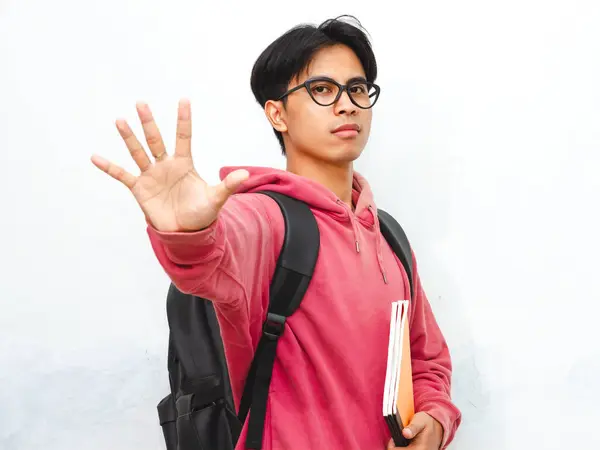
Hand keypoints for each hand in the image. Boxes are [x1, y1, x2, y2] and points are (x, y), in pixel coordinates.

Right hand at [91, 99, 248, 231]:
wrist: (186, 232)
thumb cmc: (202, 213)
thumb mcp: (216, 198)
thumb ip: (228, 185)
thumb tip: (244, 174)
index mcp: (184, 163)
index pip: (183, 137)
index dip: (183, 120)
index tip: (184, 100)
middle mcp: (166, 165)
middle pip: (156, 140)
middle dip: (149, 122)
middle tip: (141, 103)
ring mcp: (151, 175)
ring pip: (138, 152)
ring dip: (129, 138)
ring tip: (120, 120)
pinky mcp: (140, 188)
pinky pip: (122, 175)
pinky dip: (109, 167)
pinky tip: (95, 157)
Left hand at [387, 412, 442, 449]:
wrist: (439, 427)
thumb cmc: (428, 423)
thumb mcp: (420, 421)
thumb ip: (412, 427)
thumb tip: (405, 433)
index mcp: (420, 449)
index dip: (392, 445)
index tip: (393, 438)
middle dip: (397, 446)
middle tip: (399, 438)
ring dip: (401, 447)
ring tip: (404, 440)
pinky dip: (405, 447)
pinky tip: (407, 443)